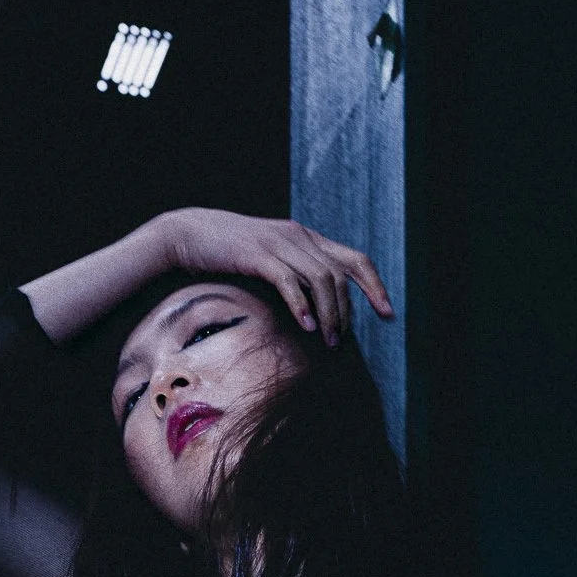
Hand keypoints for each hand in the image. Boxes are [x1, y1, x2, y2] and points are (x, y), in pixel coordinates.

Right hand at [163, 208, 393, 346]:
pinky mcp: (258, 253)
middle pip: (341, 274)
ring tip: (326, 341)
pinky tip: (305, 326)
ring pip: (322, 279)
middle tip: (340, 342)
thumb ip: (296, 277)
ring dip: (329, 314)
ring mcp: (279, 242)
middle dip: (348, 311)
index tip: (388, 315)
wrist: (189, 234)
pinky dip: (301, 305)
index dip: (375, 287)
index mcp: (306, 238)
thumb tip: (317, 310)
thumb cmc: (229, 255)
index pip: (354, 259)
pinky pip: (289, 281)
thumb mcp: (271, 262)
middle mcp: (299, 236)